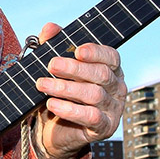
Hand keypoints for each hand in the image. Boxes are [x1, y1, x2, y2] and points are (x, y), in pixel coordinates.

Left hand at [32, 22, 126, 158]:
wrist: (54, 131)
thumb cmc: (60, 95)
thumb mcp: (55, 69)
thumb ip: (54, 46)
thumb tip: (50, 28)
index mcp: (110, 69)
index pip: (111, 56)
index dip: (96, 52)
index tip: (77, 51)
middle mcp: (116, 88)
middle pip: (102, 74)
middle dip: (75, 68)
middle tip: (51, 65)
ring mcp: (113, 109)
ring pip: (94, 95)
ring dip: (66, 88)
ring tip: (43, 84)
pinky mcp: (104, 128)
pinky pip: (91, 117)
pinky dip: (70, 109)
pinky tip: (52, 104)